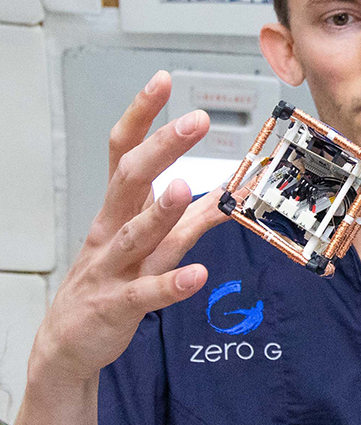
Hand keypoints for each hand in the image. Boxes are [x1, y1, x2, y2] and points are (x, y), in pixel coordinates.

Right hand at [29, 71, 225, 381]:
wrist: (68, 343)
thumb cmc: (110, 280)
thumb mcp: (149, 241)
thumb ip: (189, 218)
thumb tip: (227, 194)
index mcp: (117, 208)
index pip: (124, 151)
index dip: (142, 115)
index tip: (163, 81)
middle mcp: (111, 230)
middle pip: (130, 179)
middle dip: (161, 147)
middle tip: (195, 121)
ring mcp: (113, 268)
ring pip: (134, 233)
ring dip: (159, 210)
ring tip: (185, 187)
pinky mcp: (119, 305)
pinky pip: (147, 292)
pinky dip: (172, 283)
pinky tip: (198, 274)